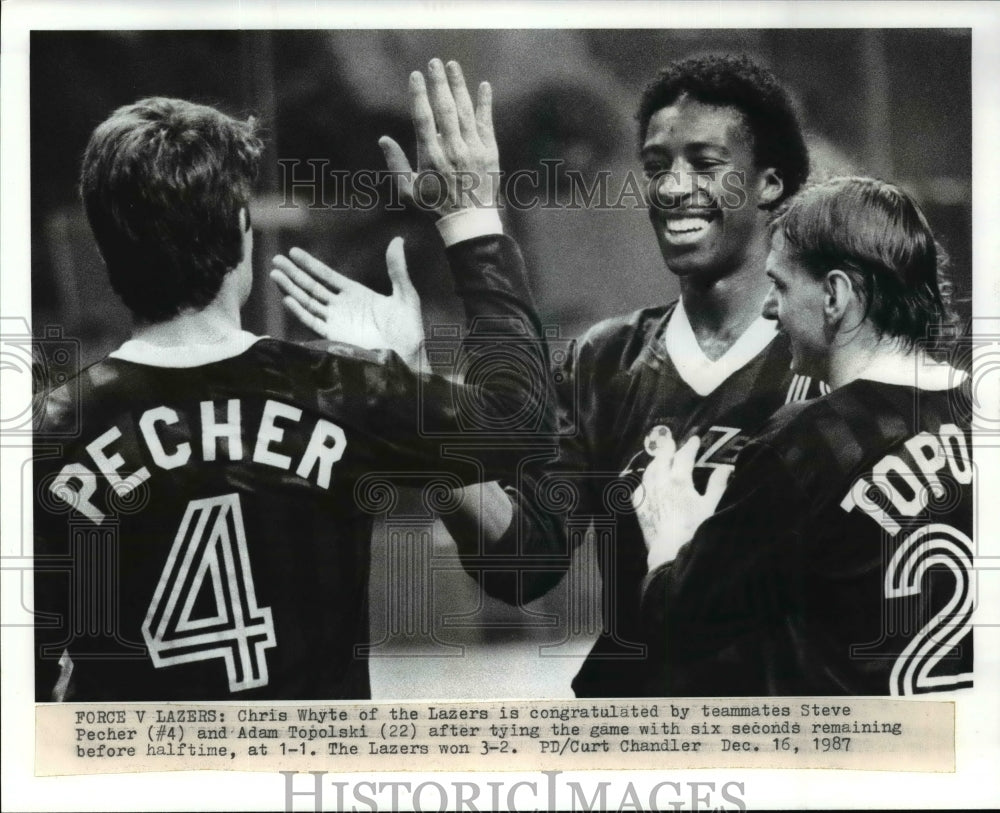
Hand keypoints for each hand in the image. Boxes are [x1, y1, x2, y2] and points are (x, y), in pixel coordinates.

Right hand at [270, 237, 428, 370]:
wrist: (406, 356)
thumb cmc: (409, 329)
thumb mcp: (405, 295)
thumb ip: (397, 270)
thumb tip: (397, 241)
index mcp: (355, 293)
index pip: (327, 276)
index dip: (310, 264)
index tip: (294, 252)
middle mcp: (342, 306)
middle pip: (312, 287)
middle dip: (294, 274)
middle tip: (276, 259)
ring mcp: (336, 322)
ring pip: (308, 302)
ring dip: (291, 289)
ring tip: (275, 274)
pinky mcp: (335, 337)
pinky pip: (313, 322)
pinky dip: (300, 312)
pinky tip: (287, 299)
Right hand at [379, 58, 498, 217]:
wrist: (470, 221)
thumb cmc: (436, 206)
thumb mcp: (409, 190)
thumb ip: (396, 163)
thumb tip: (383, 139)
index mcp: (431, 157)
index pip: (423, 118)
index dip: (419, 95)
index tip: (416, 76)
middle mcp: (453, 150)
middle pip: (445, 108)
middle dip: (439, 83)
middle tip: (434, 63)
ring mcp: (473, 149)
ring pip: (465, 111)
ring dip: (459, 85)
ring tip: (453, 66)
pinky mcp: (489, 152)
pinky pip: (487, 122)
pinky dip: (485, 103)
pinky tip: (484, 86)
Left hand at [632, 430, 730, 572]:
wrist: (671, 552)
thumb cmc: (694, 530)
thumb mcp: (711, 506)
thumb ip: (717, 485)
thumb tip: (726, 468)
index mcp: (679, 481)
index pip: (684, 456)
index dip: (690, 446)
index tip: (695, 439)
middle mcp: (660, 484)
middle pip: (661, 459)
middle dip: (667, 447)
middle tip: (671, 440)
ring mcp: (648, 495)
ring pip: (649, 472)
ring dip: (655, 462)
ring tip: (659, 457)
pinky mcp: (640, 508)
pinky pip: (639, 489)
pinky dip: (644, 481)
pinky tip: (646, 482)